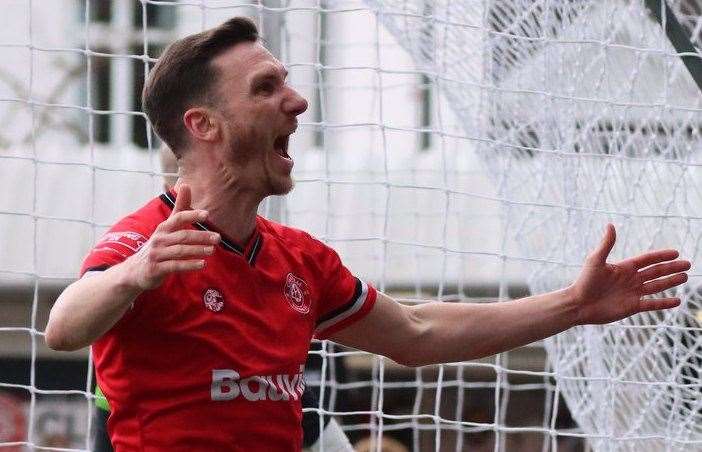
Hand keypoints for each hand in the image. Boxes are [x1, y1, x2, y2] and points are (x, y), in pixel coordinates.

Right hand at [123, 184, 219, 290]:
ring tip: (212, 250)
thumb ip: (179, 208)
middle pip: (182, 236)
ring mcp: (156, 254)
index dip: (192, 215)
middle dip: (201, 236)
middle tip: (218, 238)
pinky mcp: (156, 268)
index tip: (207, 214)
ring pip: (180, 251)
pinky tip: (202, 264)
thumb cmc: (158, 246)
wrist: (135, 271)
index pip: (178, 218)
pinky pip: (175, 266)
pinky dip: (189, 265)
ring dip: (197, 250)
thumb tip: (185, 184)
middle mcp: (159, 239)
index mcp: (164, 228)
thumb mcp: (167, 227)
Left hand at [568, 224, 690, 324]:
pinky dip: (665, 303)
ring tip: (685, 278)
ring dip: (671, 282)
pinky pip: (652, 304)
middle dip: (671, 268)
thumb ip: (606, 244)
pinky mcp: (632, 307)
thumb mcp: (596, 260)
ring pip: (656, 286)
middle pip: (655, 272)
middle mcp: (630, 279)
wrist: (579, 305)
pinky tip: (677, 301)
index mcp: (624, 267)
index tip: (676, 252)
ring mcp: (632, 293)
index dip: (661, 256)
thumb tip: (610, 225)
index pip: (647, 260)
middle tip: (688, 265)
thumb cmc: (585, 281)